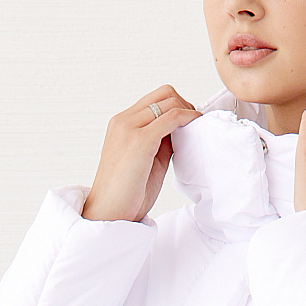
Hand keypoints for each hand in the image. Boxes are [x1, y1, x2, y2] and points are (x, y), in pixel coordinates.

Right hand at [81, 85, 198, 222]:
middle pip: (164, 93)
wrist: (109, 212)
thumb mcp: (146, 159)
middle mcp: (123, 121)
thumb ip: (160, 141)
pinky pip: (172, 117)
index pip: (155, 98)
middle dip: (185, 104)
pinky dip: (188, 118)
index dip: (177, 105)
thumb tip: (180, 129)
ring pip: (169, 101)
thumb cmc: (127, 192)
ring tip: (196, 126)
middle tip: (195, 122)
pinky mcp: (140, 141)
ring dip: (188, 110)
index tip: (190, 120)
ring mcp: (129, 129)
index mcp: (121, 124)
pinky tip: (195, 126)